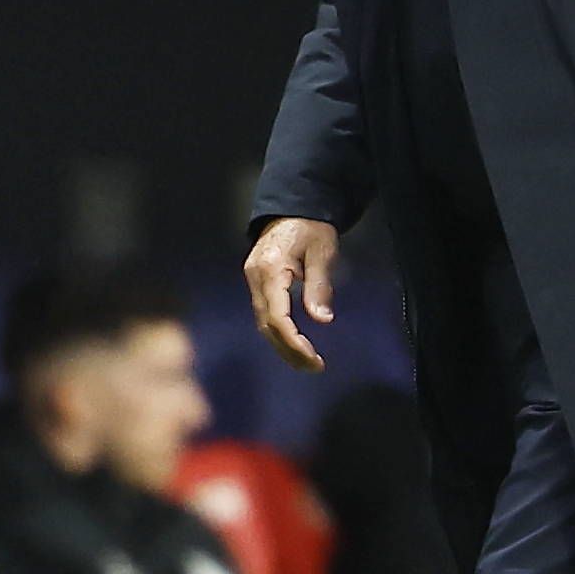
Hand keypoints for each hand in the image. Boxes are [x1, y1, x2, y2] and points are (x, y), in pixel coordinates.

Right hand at [245, 216, 337, 370]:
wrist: (291, 206)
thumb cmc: (311, 227)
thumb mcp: (322, 253)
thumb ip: (319, 286)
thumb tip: (322, 320)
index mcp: (270, 269)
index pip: (277, 316)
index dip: (293, 341)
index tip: (314, 358)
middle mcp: (254, 278)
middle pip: (266, 324)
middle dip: (288, 350)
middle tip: (314, 367)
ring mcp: (252, 280)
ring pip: (262, 322)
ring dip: (283, 345)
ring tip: (306, 362)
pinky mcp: (256, 282)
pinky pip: (263, 314)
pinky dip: (278, 333)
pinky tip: (293, 343)